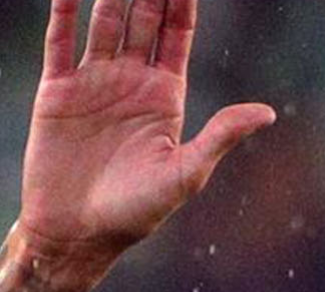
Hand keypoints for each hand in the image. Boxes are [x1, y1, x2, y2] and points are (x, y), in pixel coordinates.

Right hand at [16, 0, 275, 263]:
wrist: (77, 235)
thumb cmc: (136, 214)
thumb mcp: (186, 175)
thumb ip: (220, 137)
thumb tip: (267, 114)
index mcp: (165, 94)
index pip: (176, 31)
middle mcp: (131, 80)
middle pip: (143, 16)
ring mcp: (93, 81)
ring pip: (104, 20)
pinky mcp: (57, 91)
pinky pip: (60, 41)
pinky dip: (64, 9)